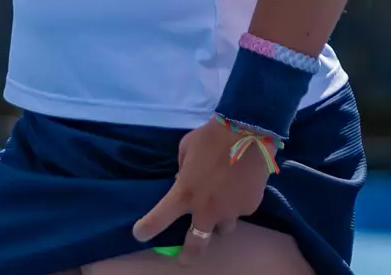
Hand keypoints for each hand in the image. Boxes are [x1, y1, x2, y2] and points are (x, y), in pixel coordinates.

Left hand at [132, 117, 274, 265]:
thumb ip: (183, 170)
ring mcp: (230, 211)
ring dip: (218, 222)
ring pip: (223, 229)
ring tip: (221, 207)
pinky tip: (240, 185)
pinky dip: (237, 202)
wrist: (248, 130)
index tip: (140, 234)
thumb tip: (185, 180)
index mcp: (184, 193)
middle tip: (185, 259)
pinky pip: (240, 210)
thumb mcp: (186, 149)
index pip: (159, 219)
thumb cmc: (211, 136)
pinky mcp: (250, 206)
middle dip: (189, 255)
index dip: (146, 230)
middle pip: (196, 245)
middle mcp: (206, 209)